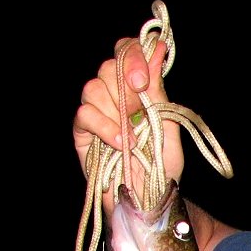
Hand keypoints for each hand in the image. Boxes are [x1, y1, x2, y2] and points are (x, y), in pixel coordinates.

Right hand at [73, 38, 183, 217]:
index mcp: (138, 89)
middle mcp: (115, 96)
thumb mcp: (168, 126)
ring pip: (93, 88)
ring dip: (116, 112)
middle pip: (108, 66)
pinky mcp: (82, 133)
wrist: (150, 201)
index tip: (144, 78)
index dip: (133, 55)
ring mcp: (97, 113)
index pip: (126, 52)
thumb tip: (158, 49)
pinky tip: (120, 144)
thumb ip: (159, 90)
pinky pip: (85, 115)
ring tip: (133, 139)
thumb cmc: (162, 168)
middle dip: (126, 87)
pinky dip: (104, 127)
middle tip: (140, 111)